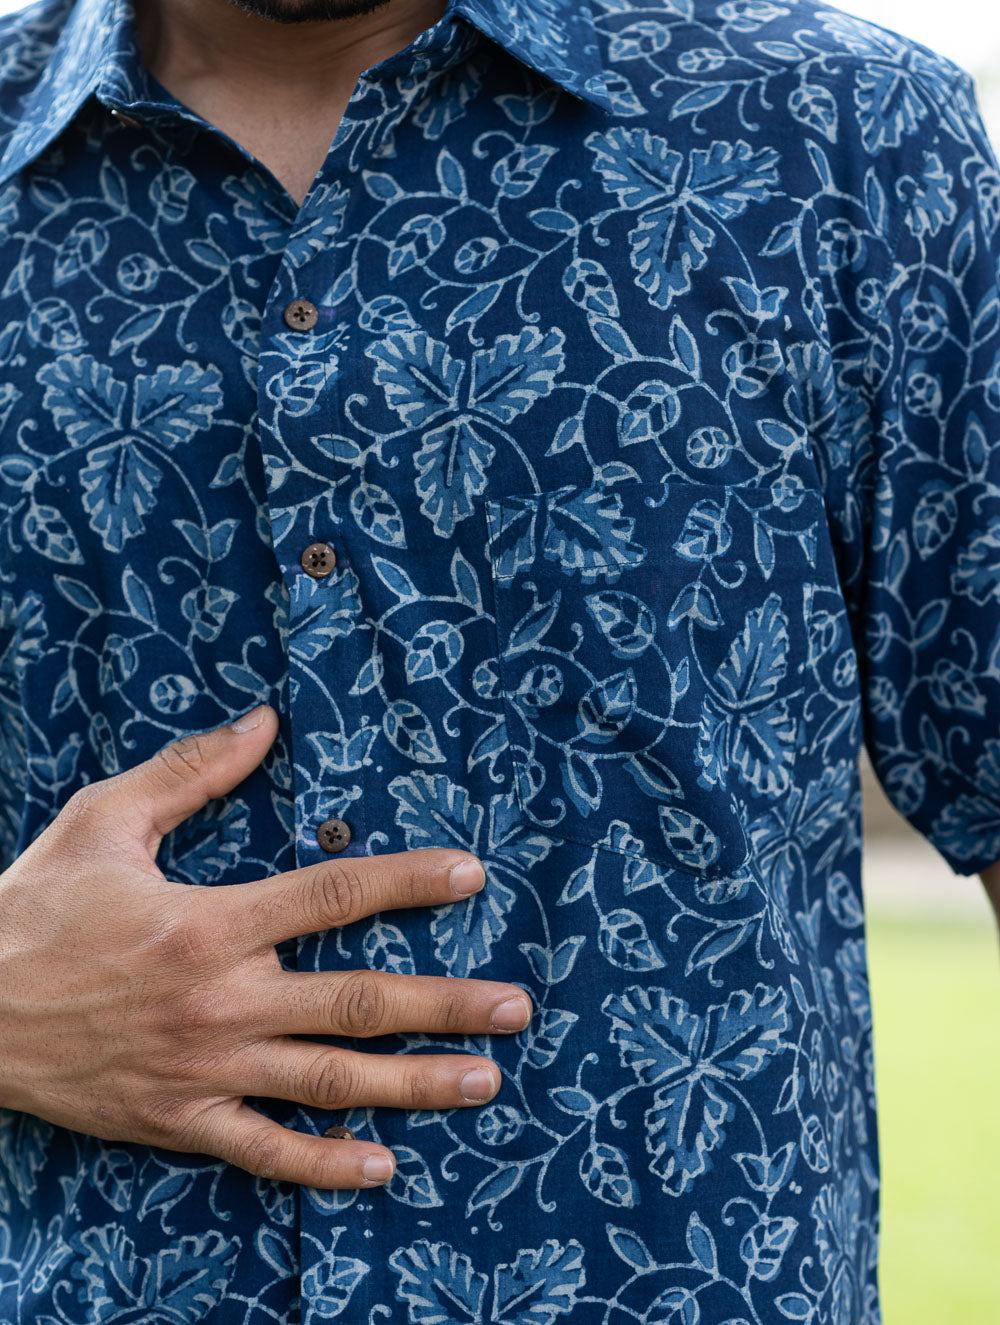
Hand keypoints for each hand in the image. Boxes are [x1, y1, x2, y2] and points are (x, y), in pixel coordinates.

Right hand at [0, 705, 532, 1188]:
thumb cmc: (34, 909)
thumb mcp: (104, 821)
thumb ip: (192, 772)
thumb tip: (264, 721)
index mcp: (210, 923)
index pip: (334, 897)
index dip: (410, 883)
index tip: (471, 876)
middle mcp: (221, 1000)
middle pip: (358, 1001)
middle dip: (447, 1003)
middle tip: (518, 1006)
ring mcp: (205, 1069)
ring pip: (330, 1081)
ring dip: (415, 1084)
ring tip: (485, 1083)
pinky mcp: (178, 1121)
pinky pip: (263, 1151)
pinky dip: (324, 1163)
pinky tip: (382, 1165)